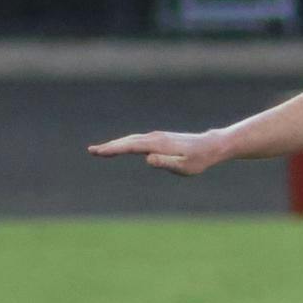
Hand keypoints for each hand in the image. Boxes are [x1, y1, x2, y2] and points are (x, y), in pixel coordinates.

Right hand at [87, 128, 226, 175]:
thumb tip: (147, 158)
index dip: (113, 149)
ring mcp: (157, 137)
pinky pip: (138, 140)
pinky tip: (120, 147)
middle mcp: (155, 138)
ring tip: (100, 151)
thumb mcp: (184, 166)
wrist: (211, 146)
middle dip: (109, 146)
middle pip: (127, 141)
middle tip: (92, 151)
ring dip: (116, 144)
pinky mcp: (159, 139)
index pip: (130, 146)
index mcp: (158, 144)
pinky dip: (125, 143)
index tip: (98, 152)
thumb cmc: (199, 159)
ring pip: (131, 140)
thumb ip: (166, 162)